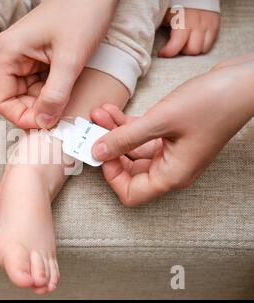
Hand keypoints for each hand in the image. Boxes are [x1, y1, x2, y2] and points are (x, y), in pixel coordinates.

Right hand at [0, 0, 116, 128]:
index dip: (20, 117)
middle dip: (35, 111)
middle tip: (59, 117)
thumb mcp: (70, 59)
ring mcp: (24, 57)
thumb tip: (44, 123)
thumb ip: (56, 94)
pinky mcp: (37, 59)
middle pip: (13, 99)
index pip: (0, 100)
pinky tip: (66, 93)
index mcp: (8, 53)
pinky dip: (52, 94)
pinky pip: (39, 86)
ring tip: (66, 104)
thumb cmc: (81, 14)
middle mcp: (11, 56)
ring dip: (45, 104)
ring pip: (27, 95)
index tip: (45, 123)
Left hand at [91, 56, 253, 205]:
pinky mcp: (171, 135)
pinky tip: (111, 110)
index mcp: (171, 175)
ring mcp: (171, 151)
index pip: (131, 192)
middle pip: (129, 169)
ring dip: (113, 131)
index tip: (100, 151)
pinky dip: (125, 124)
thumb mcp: (161, 120)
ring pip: (132, 148)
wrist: (243, 82)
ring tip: (98, 112)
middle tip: (91, 128)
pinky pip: (141, 135)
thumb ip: (126, 138)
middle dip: (108, 147)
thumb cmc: (212, 104)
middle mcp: (170, 167)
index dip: (112, 175)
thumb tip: (97, 151)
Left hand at [158, 8, 219, 56]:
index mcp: (183, 20)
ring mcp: (208, 24)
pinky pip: (210, 43)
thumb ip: (159, 27)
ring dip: (193, 49)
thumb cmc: (174, 6)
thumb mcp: (164, 15)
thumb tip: (149, 39)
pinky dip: (201, 45)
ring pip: (203, 49)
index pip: (176, 45)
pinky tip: (193, 40)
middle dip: (182, 51)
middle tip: (174, 46)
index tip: (161, 53)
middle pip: (193, 50)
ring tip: (185, 43)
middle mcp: (198, 23)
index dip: (168, 52)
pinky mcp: (215, 25)